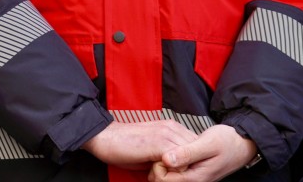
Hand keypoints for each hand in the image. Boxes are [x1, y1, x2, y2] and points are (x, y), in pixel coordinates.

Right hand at [83, 120, 197, 169]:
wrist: (106, 137)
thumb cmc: (126, 145)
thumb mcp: (153, 148)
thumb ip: (169, 152)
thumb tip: (181, 166)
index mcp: (172, 127)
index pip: (196, 146)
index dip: (191, 161)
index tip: (179, 171)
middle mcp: (172, 128)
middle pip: (197, 152)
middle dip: (190, 167)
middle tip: (172, 175)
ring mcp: (167, 135)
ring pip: (191, 157)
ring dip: (181, 171)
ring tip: (163, 175)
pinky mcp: (159, 144)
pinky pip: (179, 162)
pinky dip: (173, 172)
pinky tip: (156, 173)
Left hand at [150, 125, 257, 181]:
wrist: (242, 143)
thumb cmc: (228, 141)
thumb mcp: (207, 143)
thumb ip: (187, 152)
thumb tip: (166, 159)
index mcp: (195, 177)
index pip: (164, 181)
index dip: (157, 166)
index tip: (161, 151)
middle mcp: (194, 181)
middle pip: (165, 180)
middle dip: (159, 165)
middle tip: (163, 148)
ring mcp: (194, 178)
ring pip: (170, 176)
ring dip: (165, 163)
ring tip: (169, 148)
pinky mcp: (194, 172)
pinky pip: (177, 171)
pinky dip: (172, 161)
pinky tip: (176, 150)